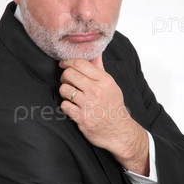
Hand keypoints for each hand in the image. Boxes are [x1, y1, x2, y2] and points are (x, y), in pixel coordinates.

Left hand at [59, 56, 148, 175]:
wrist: (119, 131)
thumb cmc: (113, 106)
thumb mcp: (111, 85)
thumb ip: (100, 68)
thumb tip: (95, 52)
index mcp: (104, 80)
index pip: (81, 64)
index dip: (68, 62)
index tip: (64, 64)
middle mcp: (96, 91)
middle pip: (69, 74)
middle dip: (65, 77)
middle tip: (67, 81)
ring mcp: (88, 105)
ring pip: (64, 89)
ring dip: (65, 92)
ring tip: (71, 95)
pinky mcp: (82, 118)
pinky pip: (64, 105)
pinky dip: (66, 106)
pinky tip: (73, 107)